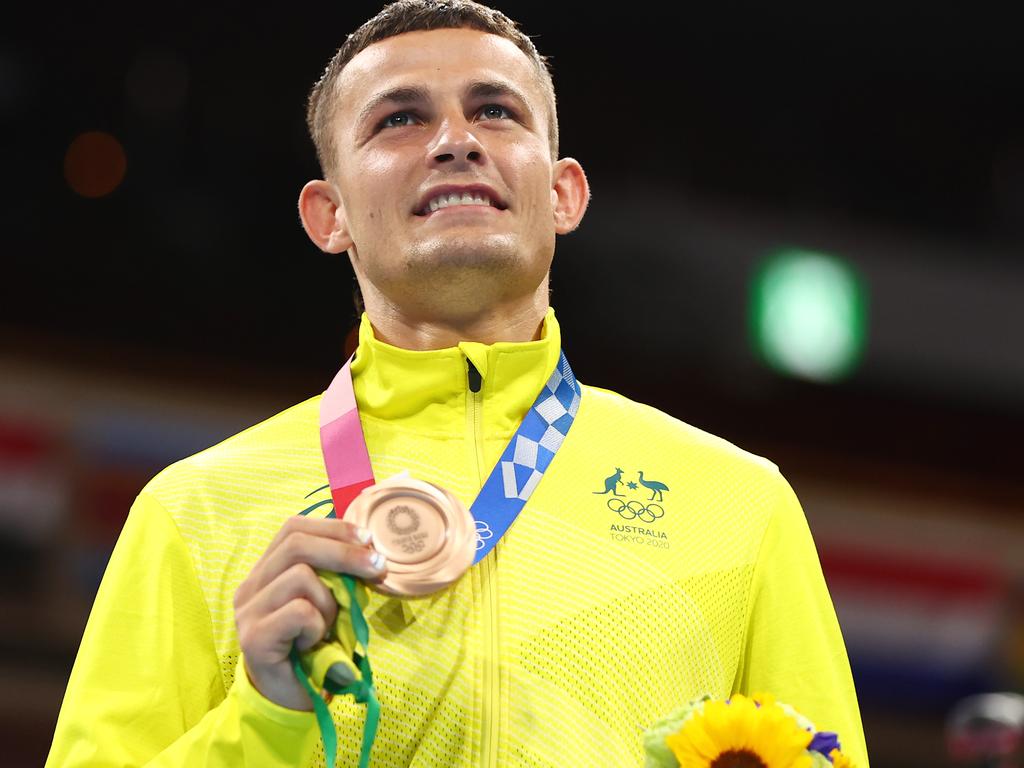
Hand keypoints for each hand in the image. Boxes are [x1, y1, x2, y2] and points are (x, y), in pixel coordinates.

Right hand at [234, 516, 386, 710]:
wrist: (290, 700)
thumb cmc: (313, 648)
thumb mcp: (328, 603)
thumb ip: (336, 576)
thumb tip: (370, 551)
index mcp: (266, 571)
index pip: (293, 529)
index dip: (333, 528)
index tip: (367, 539)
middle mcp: (251, 585)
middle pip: (296, 544)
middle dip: (344, 552)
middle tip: (377, 566)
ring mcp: (248, 610)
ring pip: (301, 577)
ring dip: (330, 601)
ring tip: (328, 627)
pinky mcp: (253, 637)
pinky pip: (300, 611)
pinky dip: (318, 625)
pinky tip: (314, 643)